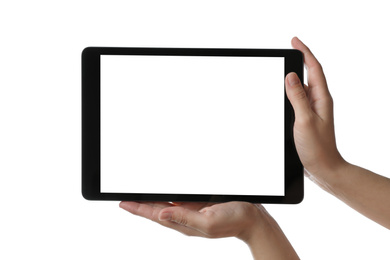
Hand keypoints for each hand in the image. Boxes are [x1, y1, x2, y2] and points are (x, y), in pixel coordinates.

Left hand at [119, 201, 261, 239]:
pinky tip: (162, 196)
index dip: (138, 209)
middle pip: (157, 210)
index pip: (155, 215)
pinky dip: (166, 198)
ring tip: (138, 197)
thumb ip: (184, 218)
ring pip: (165, 205)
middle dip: (140, 205)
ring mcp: (192, 212)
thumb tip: (161, 216)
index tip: (123, 203)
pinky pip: (177, 201)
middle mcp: (185, 219)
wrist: (252, 219)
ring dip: (151, 201)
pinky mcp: (199, 206)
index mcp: (185, 224)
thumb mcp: (208, 221)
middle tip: (125, 199)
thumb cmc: (234, 221)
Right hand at [285, 37, 346, 183]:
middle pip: (309, 74)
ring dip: (293, 77)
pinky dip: (289, 93)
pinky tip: (281, 94)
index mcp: (321, 99)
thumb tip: (291, 76)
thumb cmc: (317, 147)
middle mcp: (318, 102)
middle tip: (287, 50)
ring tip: (281, 69)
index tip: (294, 41)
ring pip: (302, 87)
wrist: (323, 167)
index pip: (314, 68)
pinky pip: (297, 100)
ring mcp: (312, 110)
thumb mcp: (305, 120)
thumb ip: (298, 98)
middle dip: (299, 60)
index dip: (304, 52)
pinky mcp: (306, 118)